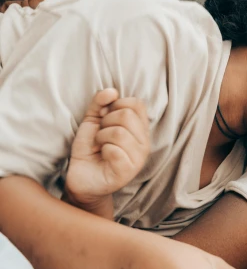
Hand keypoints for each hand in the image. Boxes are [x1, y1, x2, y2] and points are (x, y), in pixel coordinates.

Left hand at [65, 89, 150, 210]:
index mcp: (140, 129)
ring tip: (100, 146)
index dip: (116, 105)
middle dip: (105, 122)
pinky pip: (114, 150)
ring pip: (119, 132)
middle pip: (126, 116)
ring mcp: (138, 158)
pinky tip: (102, 157)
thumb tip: (111, 91)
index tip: (105, 118)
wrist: (80, 176)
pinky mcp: (127, 172)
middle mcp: (144, 143)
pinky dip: (102, 150)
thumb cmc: (89, 149)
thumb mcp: (92, 121)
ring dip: (101, 137)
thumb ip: (100, 103)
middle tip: (101, 135)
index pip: (137, 104)